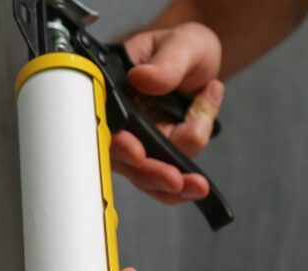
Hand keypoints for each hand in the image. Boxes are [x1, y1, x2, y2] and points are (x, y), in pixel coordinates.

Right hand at [112, 23, 224, 205]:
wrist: (201, 61)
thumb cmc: (184, 48)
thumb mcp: (181, 45)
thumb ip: (166, 62)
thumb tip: (146, 78)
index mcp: (115, 90)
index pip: (106, 122)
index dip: (118, 141)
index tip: (136, 151)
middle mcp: (123, 121)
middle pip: (126, 159)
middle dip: (151, 172)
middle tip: (174, 179)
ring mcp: (141, 142)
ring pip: (149, 176)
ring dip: (173, 185)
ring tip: (198, 185)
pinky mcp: (160, 156)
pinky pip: (167, 181)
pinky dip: (184, 187)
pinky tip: (198, 188)